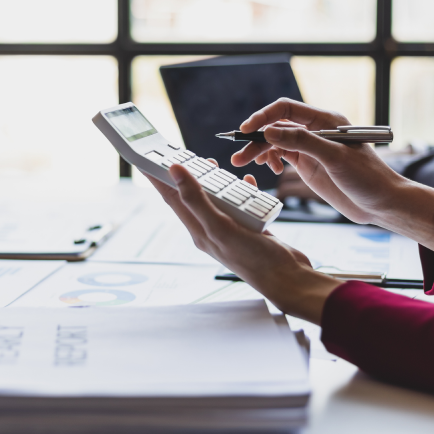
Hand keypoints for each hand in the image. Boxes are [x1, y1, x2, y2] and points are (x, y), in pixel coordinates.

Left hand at [144, 163, 340, 323]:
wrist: (287, 279)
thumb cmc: (253, 259)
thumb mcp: (220, 227)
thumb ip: (196, 199)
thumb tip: (175, 172)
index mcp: (198, 229)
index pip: (171, 198)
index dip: (157, 178)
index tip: (146, 159)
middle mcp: (212, 228)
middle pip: (193, 195)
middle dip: (186, 175)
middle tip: (182, 154)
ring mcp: (231, 228)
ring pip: (218, 198)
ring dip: (216, 180)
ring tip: (212, 164)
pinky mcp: (249, 227)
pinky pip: (242, 203)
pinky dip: (243, 191)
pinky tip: (248, 183)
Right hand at [231, 98, 433, 249]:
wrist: (381, 203)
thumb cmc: (367, 178)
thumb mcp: (334, 158)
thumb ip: (302, 142)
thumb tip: (269, 131)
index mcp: (325, 120)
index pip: (286, 108)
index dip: (264, 117)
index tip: (246, 130)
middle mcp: (316, 130)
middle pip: (277, 126)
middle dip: (256, 138)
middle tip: (239, 155)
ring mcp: (311, 147)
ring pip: (276, 141)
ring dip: (259, 150)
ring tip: (244, 163)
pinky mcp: (308, 163)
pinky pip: (282, 154)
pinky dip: (271, 159)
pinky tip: (270, 169)